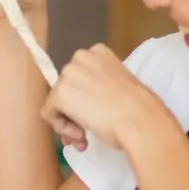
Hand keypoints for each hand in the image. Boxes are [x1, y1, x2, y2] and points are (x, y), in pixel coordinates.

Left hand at [41, 44, 168, 150]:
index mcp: (99, 52)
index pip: (80, 76)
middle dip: (74, 111)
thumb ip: (100, 90)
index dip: (85, 97)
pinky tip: (81, 135)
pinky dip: (61, 128)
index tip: (97, 112)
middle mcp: (80, 57)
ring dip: (69, 122)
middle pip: (67, 87)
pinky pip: (49, 114)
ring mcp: (68, 74)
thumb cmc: (139, 108)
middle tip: (87, 131)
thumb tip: (86, 107)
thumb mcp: (119, 88)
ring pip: (56, 101)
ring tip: (85, 137)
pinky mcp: (59, 93)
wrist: (139, 118)